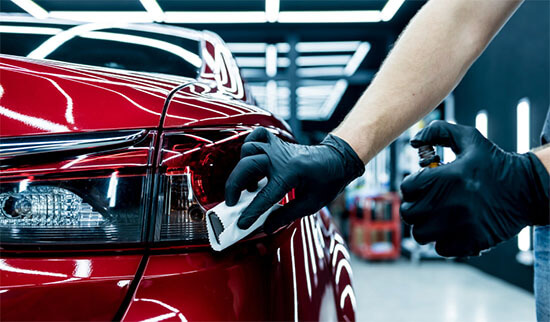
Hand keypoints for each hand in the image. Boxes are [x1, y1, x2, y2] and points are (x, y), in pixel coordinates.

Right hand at [225, 127, 364, 232]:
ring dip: (241, 169)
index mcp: (291, 173)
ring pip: (248, 150)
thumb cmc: (328, 180)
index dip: (250, 212)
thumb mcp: (311, 204)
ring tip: (247, 186)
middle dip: (234, 186)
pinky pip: (255, 137)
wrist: (338, 159)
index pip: (264, 196)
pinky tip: (250, 162)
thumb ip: (286, 215)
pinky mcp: (276, 142)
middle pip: (247, 167)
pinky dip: (248, 146)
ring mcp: (277, 147)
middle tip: (232, 202)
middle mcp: (280, 157)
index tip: (241, 223)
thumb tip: (266, 226)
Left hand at [400, 121, 548, 256]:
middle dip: (415, 206)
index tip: (421, 186)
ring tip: (437, 216)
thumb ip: (438, 131)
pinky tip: (453, 227)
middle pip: (409, 213)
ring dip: (425, 226)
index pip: (407, 188)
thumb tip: (415, 140)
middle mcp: (451, 203)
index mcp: (447, 177)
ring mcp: (460, 225)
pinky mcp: (470, 242)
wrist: (527, 189)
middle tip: (426, 202)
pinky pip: (440, 248)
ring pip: (420, 234)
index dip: (412, 186)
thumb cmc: (493, 163)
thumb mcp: (469, 138)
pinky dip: (443, 240)